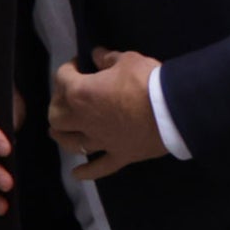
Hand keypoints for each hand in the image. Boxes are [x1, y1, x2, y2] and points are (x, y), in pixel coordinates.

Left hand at [45, 48, 166, 179]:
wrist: (173, 110)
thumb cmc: (148, 81)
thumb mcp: (128, 60)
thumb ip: (108, 58)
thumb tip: (97, 55)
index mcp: (81, 93)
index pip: (62, 78)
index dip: (68, 68)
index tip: (78, 64)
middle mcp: (84, 120)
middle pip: (56, 116)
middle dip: (57, 104)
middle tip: (68, 97)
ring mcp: (100, 141)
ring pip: (70, 143)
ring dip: (62, 136)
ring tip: (60, 130)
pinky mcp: (118, 155)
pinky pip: (98, 168)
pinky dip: (86, 172)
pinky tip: (77, 173)